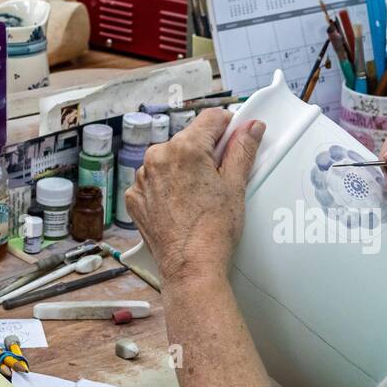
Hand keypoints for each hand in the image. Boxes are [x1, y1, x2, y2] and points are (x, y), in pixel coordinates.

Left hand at [125, 108, 264, 285]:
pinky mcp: (136, 197)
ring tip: (200, 197)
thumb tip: (250, 128)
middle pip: (189, 140)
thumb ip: (242, 149)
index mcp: (185, 148)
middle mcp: (157, 157)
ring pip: (170, 160)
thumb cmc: (213, 231)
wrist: (190, 267)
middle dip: (206, 152)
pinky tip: (183, 206)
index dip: (228, 127)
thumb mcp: (235, 185)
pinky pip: (155, 180)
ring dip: (185, 169)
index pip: (210, 118)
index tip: (236, 138)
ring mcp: (143, 178)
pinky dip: (168, 187)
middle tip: (221, 177)